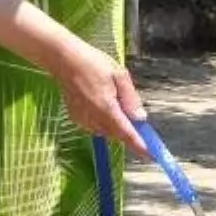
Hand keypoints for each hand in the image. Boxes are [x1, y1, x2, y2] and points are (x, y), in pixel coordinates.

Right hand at [53, 38, 150, 155]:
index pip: (126, 133)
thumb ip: (131, 99)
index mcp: (106, 108)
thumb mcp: (119, 75)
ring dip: (115, 124)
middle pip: (117, 134)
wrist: (64, 60)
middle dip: (128, 130)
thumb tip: (140, 118)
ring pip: (106, 131)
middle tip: (134, 116)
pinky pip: (95, 126)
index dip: (139, 145)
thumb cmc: (93, 63)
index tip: (150, 155)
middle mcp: (93, 119)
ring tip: (112, 98)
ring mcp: (83, 120)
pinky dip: (103, 120)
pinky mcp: (76, 119)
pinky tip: (100, 101)